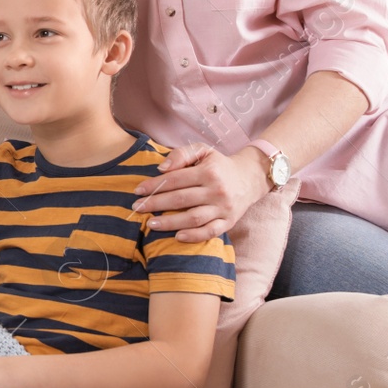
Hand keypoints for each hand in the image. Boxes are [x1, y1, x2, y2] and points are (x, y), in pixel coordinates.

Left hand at [132, 143, 267, 241]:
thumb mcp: (203, 150)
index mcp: (208, 171)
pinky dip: (194, 236)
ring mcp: (223, 208)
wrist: (250, 178)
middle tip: (137, 208)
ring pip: (193, 218)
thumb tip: (161, 168)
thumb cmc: (219, 165)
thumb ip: (181, 154)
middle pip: (181, 199)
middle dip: (156, 204)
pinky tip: (177, 237)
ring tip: (151, 224)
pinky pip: (210, 232)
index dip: (154, 185)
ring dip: (170, 222)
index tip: (137, 191)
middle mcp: (217, 190)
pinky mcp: (229, 222)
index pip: (175, 179)